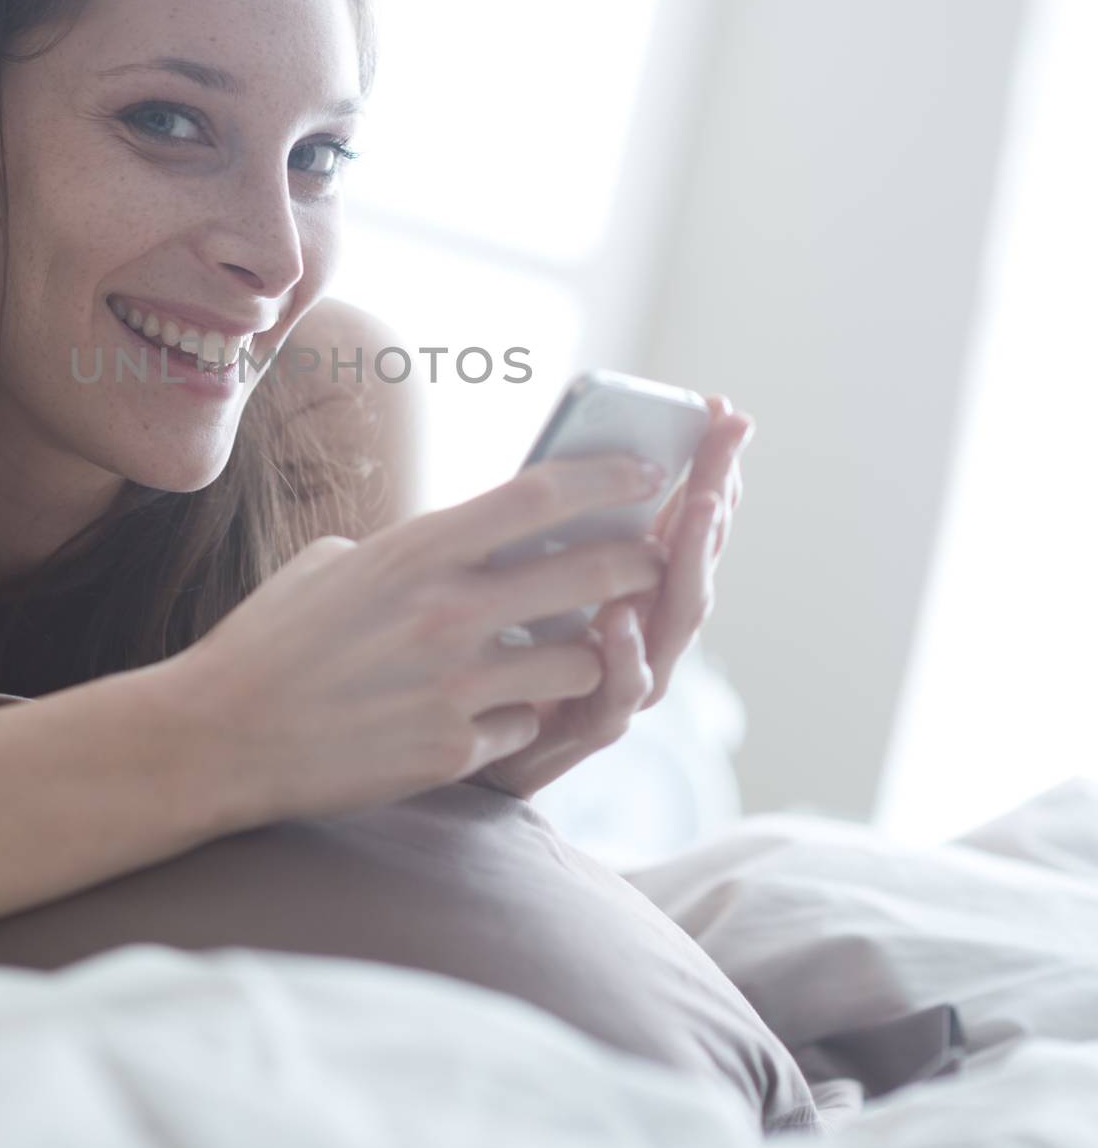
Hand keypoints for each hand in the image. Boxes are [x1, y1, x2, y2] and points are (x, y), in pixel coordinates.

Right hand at [151, 451, 669, 830]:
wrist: (220, 735)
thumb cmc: (272, 639)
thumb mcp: (335, 564)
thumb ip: (411, 552)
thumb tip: (464, 548)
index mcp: (415, 550)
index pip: (539, 495)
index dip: (608, 476)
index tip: (650, 470)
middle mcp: (446, 611)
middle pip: (590, 575)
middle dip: (638, 564)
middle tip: (649, 564)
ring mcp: (455, 686)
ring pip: (580, 664)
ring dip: (585, 656)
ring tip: (564, 655)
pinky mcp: (452, 751)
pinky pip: (525, 727)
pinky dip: (516, 720)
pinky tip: (483, 715)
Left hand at [466, 396, 754, 800]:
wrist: (422, 735)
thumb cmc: (468, 642)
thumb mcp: (499, 564)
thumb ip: (534, 522)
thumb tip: (556, 449)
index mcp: (621, 586)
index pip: (675, 521)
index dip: (703, 468)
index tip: (720, 412)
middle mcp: (634, 632)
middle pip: (687, 563)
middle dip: (712, 499)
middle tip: (725, 444)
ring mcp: (617, 681)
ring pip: (670, 624)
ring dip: (686, 562)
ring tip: (694, 508)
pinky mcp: (581, 728)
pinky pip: (613, 694)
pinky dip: (623, 657)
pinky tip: (621, 617)